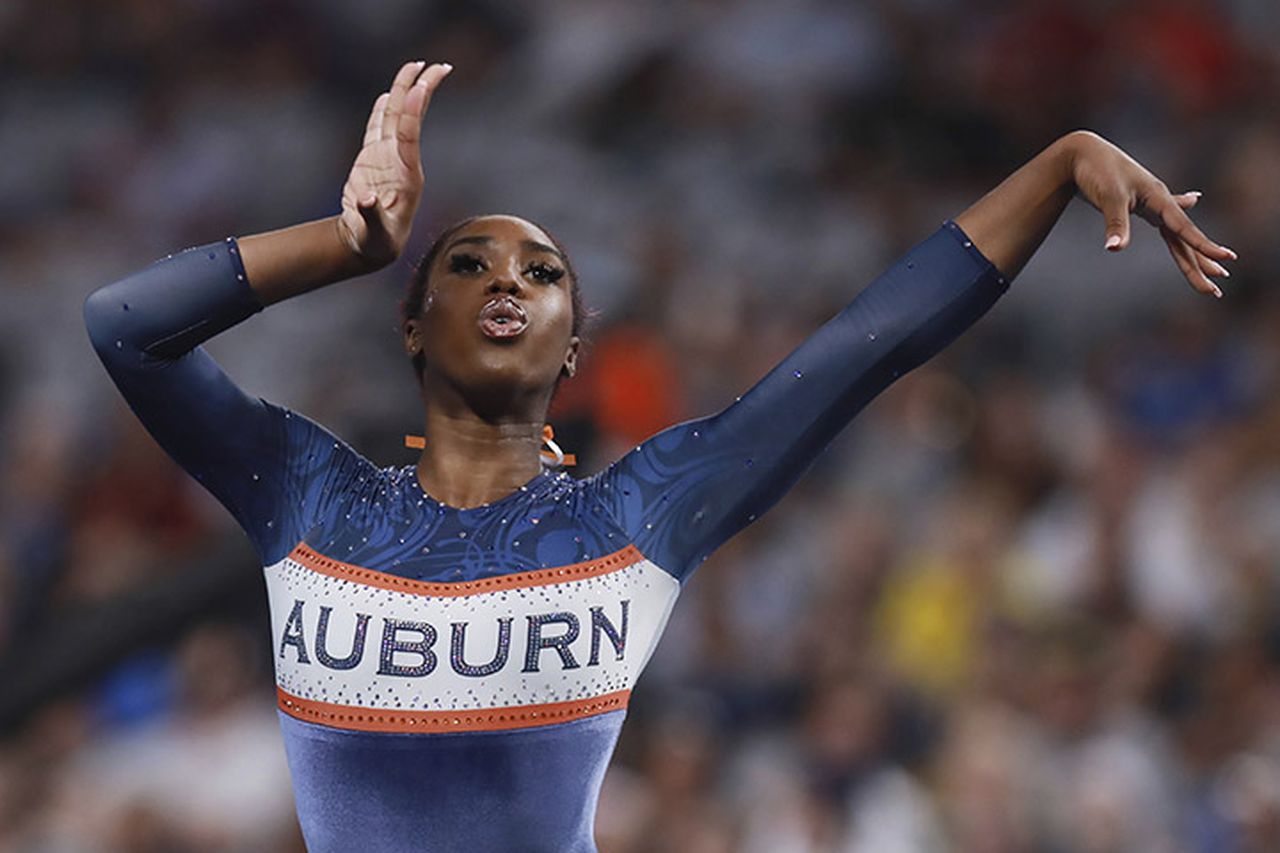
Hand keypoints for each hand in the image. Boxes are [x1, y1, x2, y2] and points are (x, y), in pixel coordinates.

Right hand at [337, 61, 451, 269]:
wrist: (372, 244)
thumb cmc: (377, 242)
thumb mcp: (377, 234)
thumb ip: (373, 215)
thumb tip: (369, 199)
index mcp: (407, 176)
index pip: (410, 135)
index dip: (413, 111)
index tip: (420, 87)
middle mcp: (400, 160)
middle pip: (409, 117)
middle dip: (421, 90)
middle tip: (436, 65)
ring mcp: (387, 157)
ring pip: (394, 116)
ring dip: (403, 91)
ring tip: (414, 65)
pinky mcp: (372, 159)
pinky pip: (377, 127)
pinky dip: (382, 110)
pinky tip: (388, 94)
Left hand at [1065, 130, 1235, 297]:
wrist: (1082, 152)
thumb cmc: (1096, 171)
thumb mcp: (1108, 198)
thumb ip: (1116, 224)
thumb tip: (1115, 249)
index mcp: (1158, 198)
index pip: (1184, 228)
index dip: (1204, 246)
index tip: (1226, 260)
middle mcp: (1160, 200)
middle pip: (1185, 236)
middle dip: (1203, 259)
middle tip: (1222, 280)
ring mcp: (1152, 202)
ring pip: (1178, 233)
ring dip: (1194, 251)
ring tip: (1214, 270)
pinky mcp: (1140, 203)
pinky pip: (1165, 221)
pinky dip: (1178, 225)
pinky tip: (1195, 200)